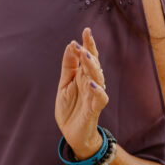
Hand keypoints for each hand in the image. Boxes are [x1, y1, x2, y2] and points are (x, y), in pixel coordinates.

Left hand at [55, 26, 108, 158]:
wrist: (72, 133)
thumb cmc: (70, 107)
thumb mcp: (64, 83)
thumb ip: (68, 65)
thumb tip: (71, 44)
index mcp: (84, 76)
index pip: (89, 57)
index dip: (89, 44)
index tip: (86, 30)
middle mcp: (91, 83)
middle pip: (94, 65)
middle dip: (89, 53)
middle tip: (81, 43)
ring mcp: (94, 95)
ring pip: (98, 78)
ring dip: (92, 67)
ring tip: (85, 56)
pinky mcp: (94, 109)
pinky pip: (99, 99)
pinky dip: (97, 91)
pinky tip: (91, 83)